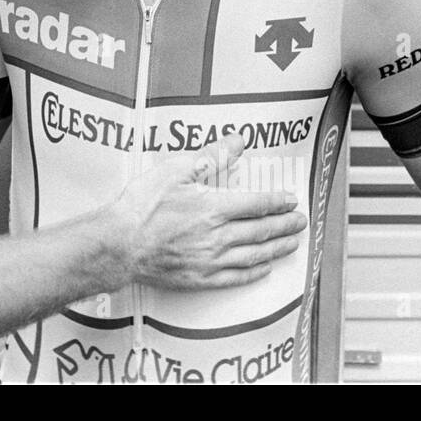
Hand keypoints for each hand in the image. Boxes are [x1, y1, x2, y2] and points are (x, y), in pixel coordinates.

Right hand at [111, 133, 307, 289]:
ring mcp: (211, 260)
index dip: (278, 202)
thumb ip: (210, 156)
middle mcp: (218, 236)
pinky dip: (255, 273)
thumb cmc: (141, 205)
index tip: (291, 200)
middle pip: (262, 230)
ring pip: (255, 255)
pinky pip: (237, 277)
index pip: (257, 204)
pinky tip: (264, 268)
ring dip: (277, 248)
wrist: (119, 244)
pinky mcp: (201, 278)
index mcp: (214, 207)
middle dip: (285, 225)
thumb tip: (238, 141)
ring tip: (292, 244)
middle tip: (300, 222)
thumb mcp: (173, 170)